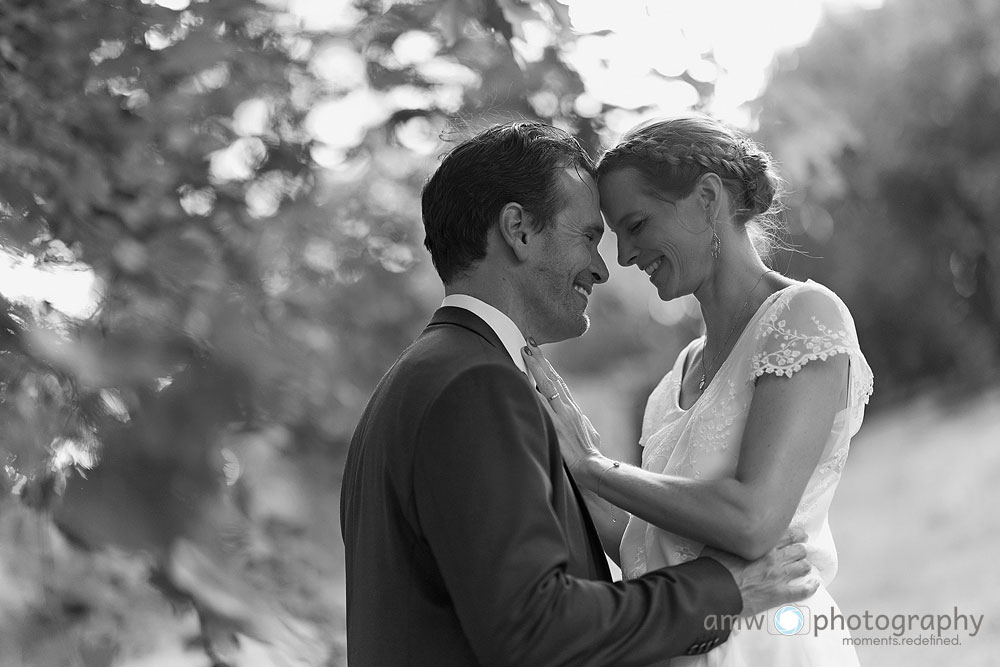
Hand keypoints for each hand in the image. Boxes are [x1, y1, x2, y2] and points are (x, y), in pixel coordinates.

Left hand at [520, 342, 603, 478]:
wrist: (592, 466)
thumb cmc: (590, 454)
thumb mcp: (588, 433)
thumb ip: (580, 423)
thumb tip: (577, 419)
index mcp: (574, 409)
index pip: (559, 384)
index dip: (549, 369)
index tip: (540, 356)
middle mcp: (568, 407)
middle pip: (552, 377)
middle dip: (540, 359)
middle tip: (529, 342)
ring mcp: (561, 413)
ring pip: (547, 384)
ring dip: (535, 366)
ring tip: (526, 351)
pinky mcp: (555, 422)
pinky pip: (541, 401)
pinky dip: (531, 388)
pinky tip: (523, 377)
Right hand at [701, 528, 818, 616]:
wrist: (716, 590)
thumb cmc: (715, 567)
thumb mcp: (720, 544)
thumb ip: (731, 537)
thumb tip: (727, 529)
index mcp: (762, 545)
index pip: (788, 535)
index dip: (797, 534)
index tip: (799, 535)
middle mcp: (774, 558)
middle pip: (798, 550)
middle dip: (801, 550)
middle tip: (800, 550)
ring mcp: (779, 577)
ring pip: (803, 567)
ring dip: (804, 565)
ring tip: (803, 566)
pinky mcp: (779, 594)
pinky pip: (802, 591)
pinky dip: (810, 587)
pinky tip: (814, 584)